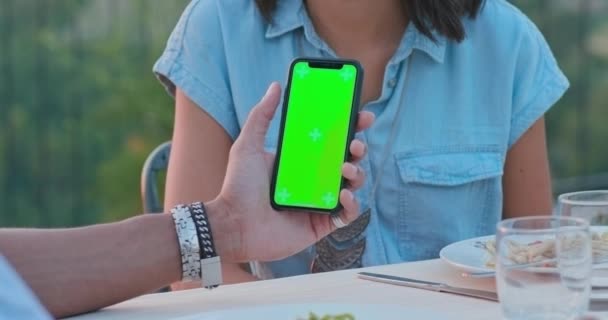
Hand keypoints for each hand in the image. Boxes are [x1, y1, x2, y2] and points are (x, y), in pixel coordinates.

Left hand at [208, 82, 373, 261]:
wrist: (232, 225)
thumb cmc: (238, 186)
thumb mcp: (248, 145)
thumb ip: (261, 116)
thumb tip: (275, 86)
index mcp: (301, 160)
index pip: (331, 141)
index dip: (350, 128)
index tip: (361, 115)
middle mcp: (313, 179)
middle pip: (347, 160)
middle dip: (359, 149)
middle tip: (355, 144)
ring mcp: (318, 202)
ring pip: (351, 185)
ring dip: (357, 174)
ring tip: (346, 168)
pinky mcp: (320, 224)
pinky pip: (346, 215)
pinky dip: (352, 205)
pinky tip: (344, 195)